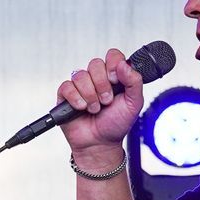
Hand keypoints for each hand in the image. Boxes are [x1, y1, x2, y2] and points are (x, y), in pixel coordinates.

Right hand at [57, 47, 145, 167]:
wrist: (100, 144)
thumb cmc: (116, 124)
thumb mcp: (134, 103)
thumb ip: (134, 81)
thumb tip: (124, 64)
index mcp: (113, 76)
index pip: (112, 56)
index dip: (113, 65)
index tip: (116, 81)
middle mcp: (96, 78)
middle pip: (95, 64)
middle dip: (103, 85)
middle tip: (107, 101)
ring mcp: (80, 86)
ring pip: (80, 75)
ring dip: (90, 95)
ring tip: (95, 109)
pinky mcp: (65, 96)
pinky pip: (67, 87)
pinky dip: (76, 99)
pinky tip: (82, 108)